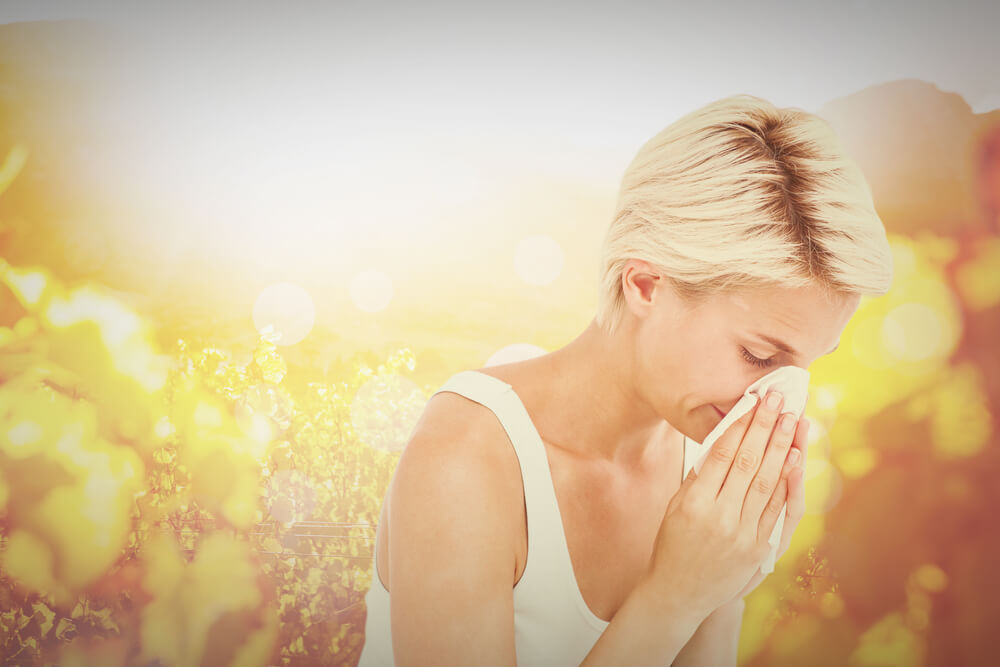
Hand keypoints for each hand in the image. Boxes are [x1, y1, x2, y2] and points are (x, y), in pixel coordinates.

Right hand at [644, 390, 802, 622]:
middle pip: (748, 461)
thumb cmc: (672, 544)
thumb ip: (698, 478)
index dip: (739, 424)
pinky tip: (794, 457)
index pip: (722, 453)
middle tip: (778, 398)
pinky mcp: (759, 547)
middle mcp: (720, 516)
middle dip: (765, 426)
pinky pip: (777, 509)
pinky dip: (788, 481)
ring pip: (767, 481)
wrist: (679, 593)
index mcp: (694, 502)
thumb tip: (721, 443)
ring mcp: (743, 533)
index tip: (751, 401)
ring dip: (781, 446)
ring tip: (791, 419)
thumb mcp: (674, 507)